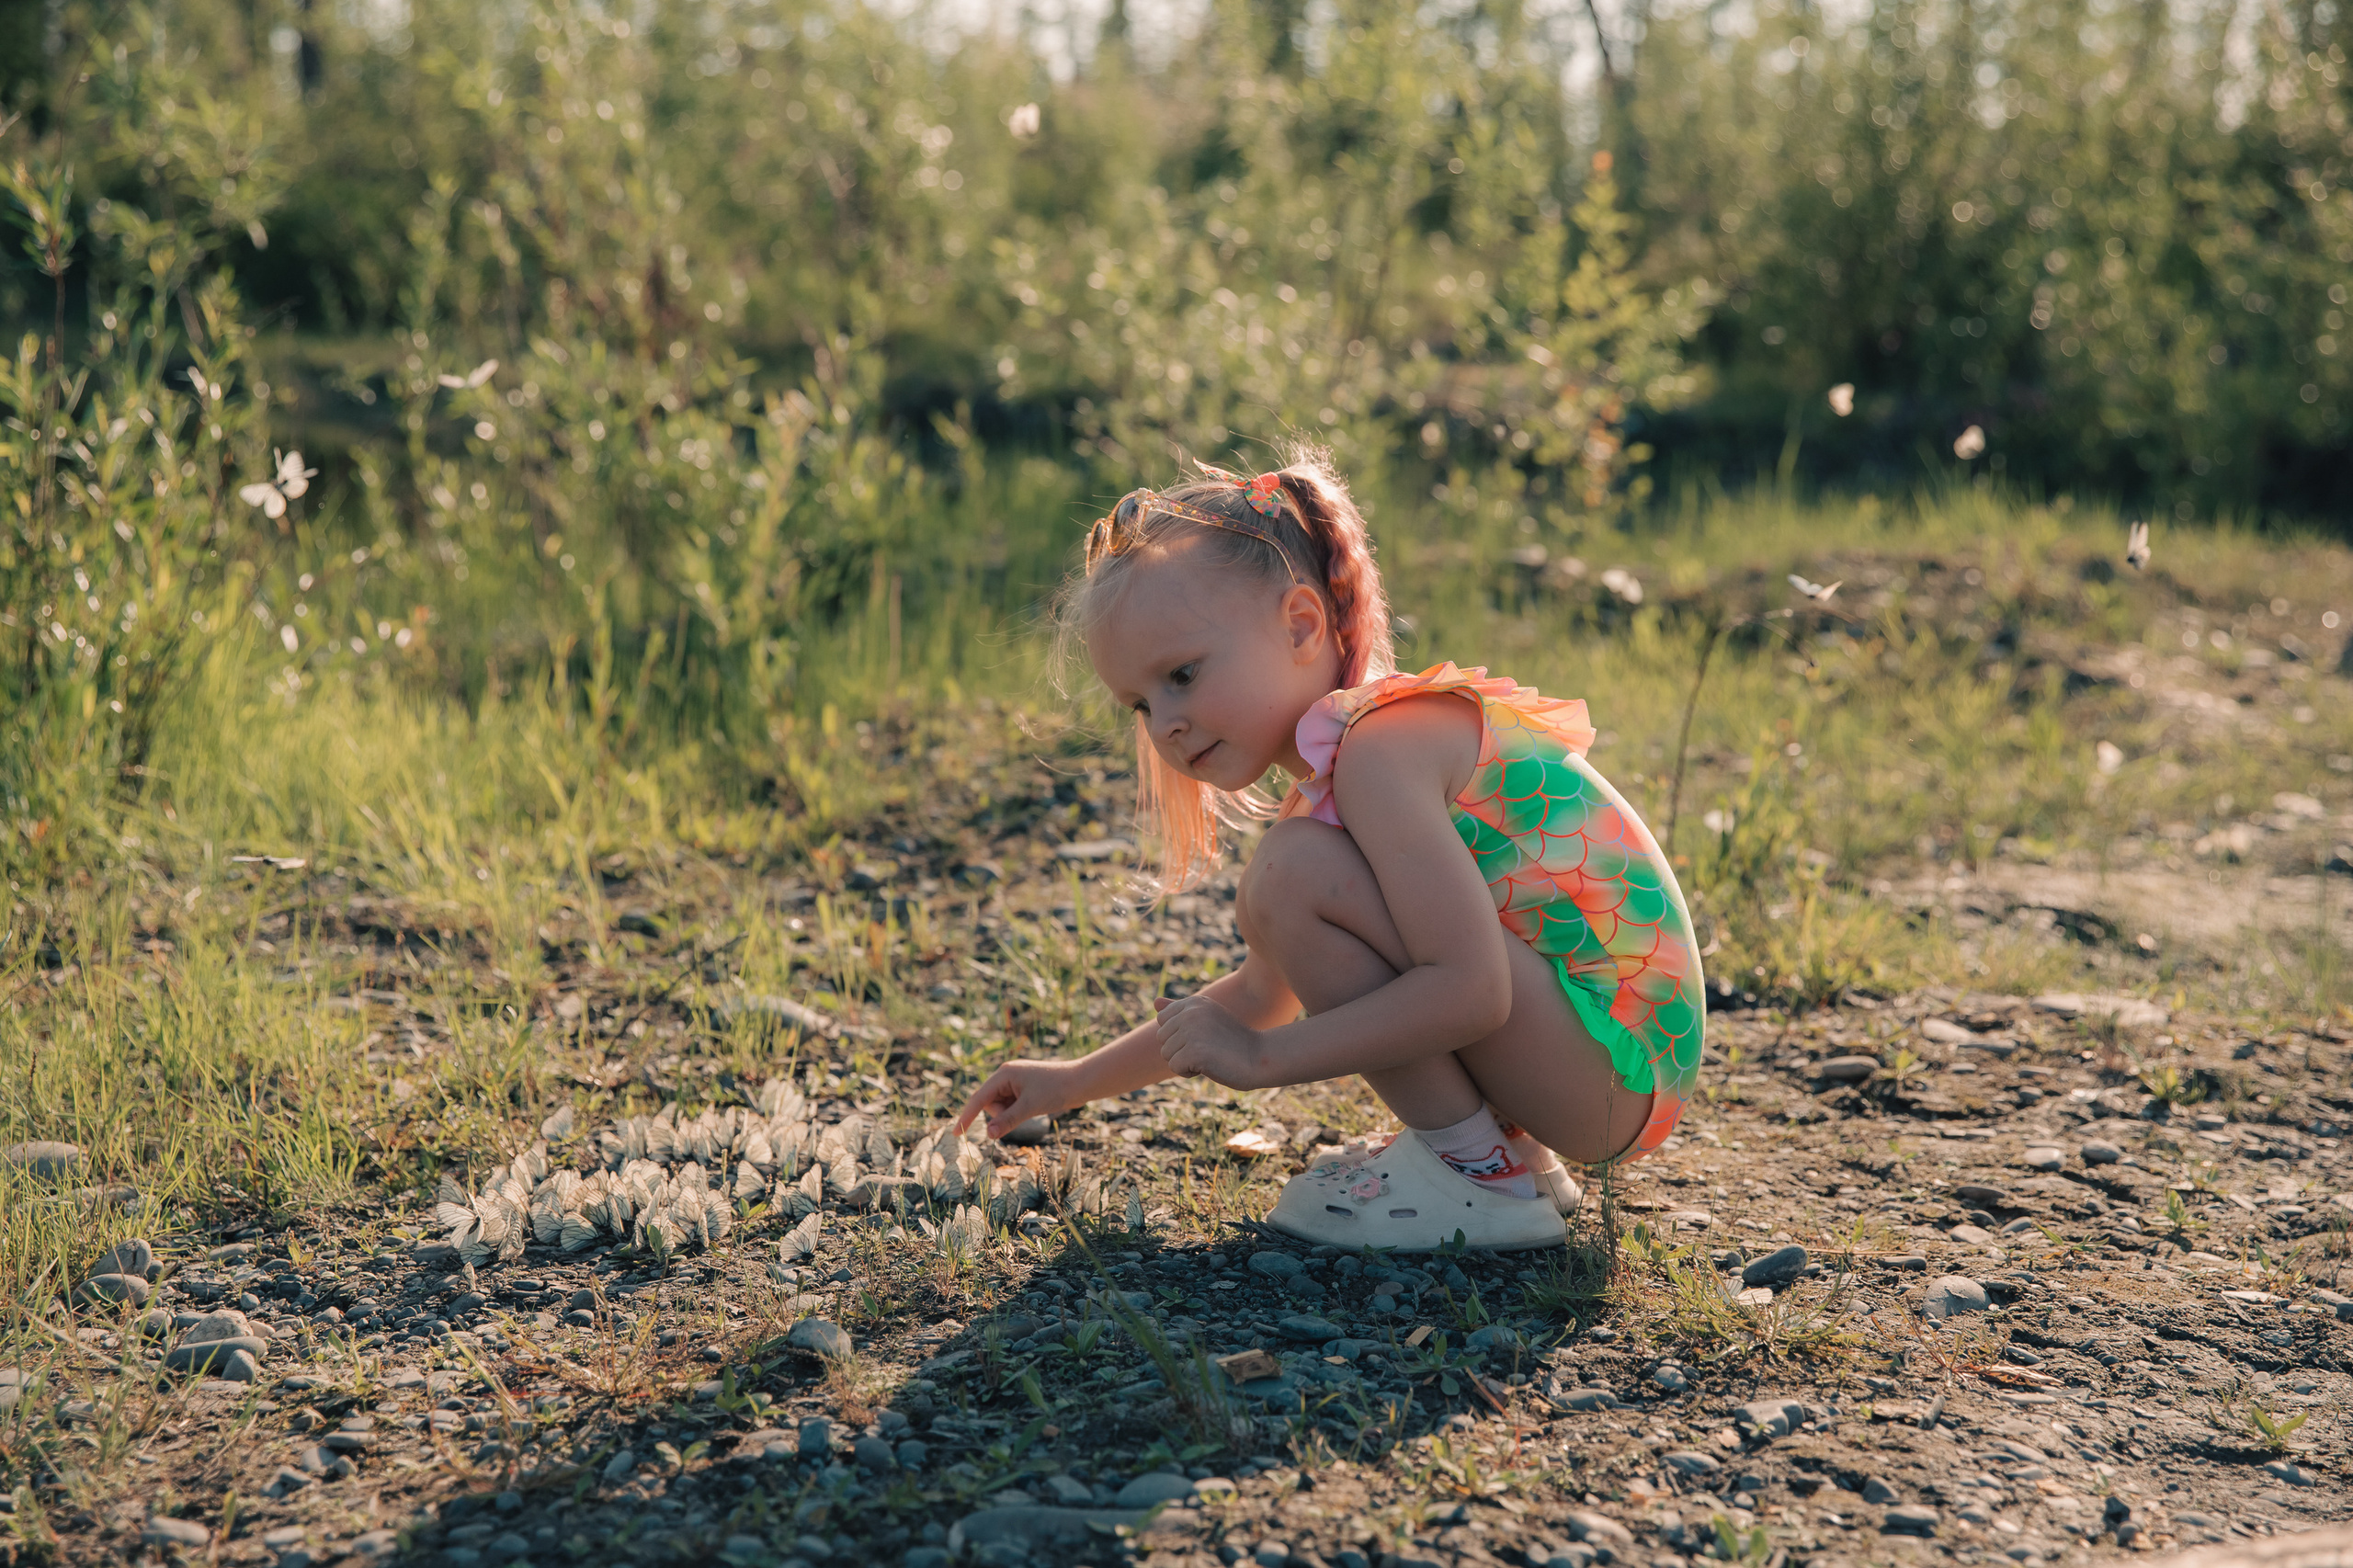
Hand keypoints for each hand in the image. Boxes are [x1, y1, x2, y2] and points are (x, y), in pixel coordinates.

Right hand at [952, 1057, 1082, 1141]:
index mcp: (1004, 1074)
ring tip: (1032, 1108)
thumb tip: (988, 1134)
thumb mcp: (1030, 1107)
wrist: (1081, 1081)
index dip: (966, 1117)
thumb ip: (1007, 1121)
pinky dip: (1018, 1112)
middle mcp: (1006, 1075)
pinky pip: (1011, 1106)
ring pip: (1001, 1107)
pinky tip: (1034, 1107)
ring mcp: (1015, 1082)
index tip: (955, 1134)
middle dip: (1001, 1115)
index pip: (979, 1098)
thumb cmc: (1056, 1090)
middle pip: (989, 1104)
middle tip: (1023, 1113)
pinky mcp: (1023, 1089)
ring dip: (1011, 1115)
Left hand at [1154, 994, 1266, 1088]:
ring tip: (1210, 1056)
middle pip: (1162, 1039)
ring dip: (1185, 1062)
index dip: (1179, 1035)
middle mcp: (1190, 1012)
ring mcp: (1191, 1031)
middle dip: (1180, 1049)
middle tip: (1208, 1048)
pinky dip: (1189, 1072)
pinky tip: (1209, 1066)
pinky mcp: (1194, 1051)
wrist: (1261, 1056)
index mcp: (1194, 1002)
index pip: (1162, 1020)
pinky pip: (1175, 1067)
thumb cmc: (1234, 1041)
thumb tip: (1154, 1001)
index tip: (1203, 1036)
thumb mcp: (1207, 1019)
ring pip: (1166, 1054)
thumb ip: (1180, 1010)